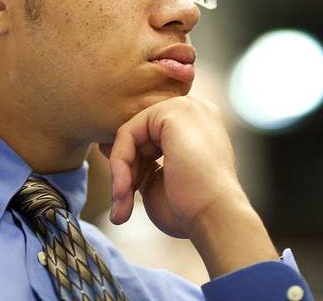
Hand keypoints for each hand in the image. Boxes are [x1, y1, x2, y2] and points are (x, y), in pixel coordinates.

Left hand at [99, 96, 279, 277]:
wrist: (215, 216)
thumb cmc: (191, 208)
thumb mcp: (157, 181)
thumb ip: (137, 162)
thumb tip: (106, 146)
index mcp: (196, 126)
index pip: (150, 137)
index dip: (131, 164)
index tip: (122, 194)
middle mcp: (193, 110)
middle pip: (140, 133)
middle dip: (125, 169)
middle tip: (121, 205)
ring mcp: (184, 107)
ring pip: (131, 134)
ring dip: (121, 172)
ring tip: (122, 205)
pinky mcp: (171, 111)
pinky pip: (128, 133)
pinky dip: (120, 163)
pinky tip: (123, 191)